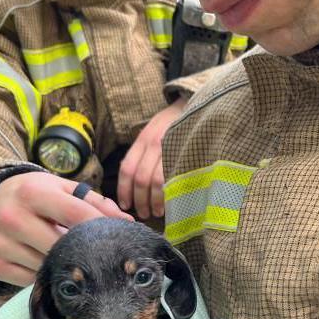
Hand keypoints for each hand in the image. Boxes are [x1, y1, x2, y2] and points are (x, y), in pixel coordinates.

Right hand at [0, 172, 130, 285]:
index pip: (76, 214)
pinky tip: (48, 265)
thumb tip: (125, 222)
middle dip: (83, 251)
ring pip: (45, 266)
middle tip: (99, 255)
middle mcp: (11, 217)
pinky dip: (43, 275)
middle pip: (61, 245)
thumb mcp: (60, 187)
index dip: (101, 226)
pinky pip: (28, 280)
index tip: (120, 236)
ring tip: (72, 259)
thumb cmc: (33, 194)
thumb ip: (93, 201)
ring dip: (63, 266)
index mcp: (32, 193)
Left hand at [118, 97, 186, 218]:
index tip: (125, 205)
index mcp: (143, 139)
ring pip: (157, 181)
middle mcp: (154, 143)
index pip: (127, 169)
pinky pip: (174, 177)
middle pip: (141, 179)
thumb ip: (142, 153)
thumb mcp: (152, 132)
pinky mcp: (185, 152)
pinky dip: (170, 194)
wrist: (194, 104)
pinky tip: (171, 202)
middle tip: (143, 214)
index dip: (124, 190)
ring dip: (154, 201)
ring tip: (157, 212)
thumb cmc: (172, 124)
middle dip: (140, 201)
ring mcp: (170, 147)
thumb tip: (133, 184)